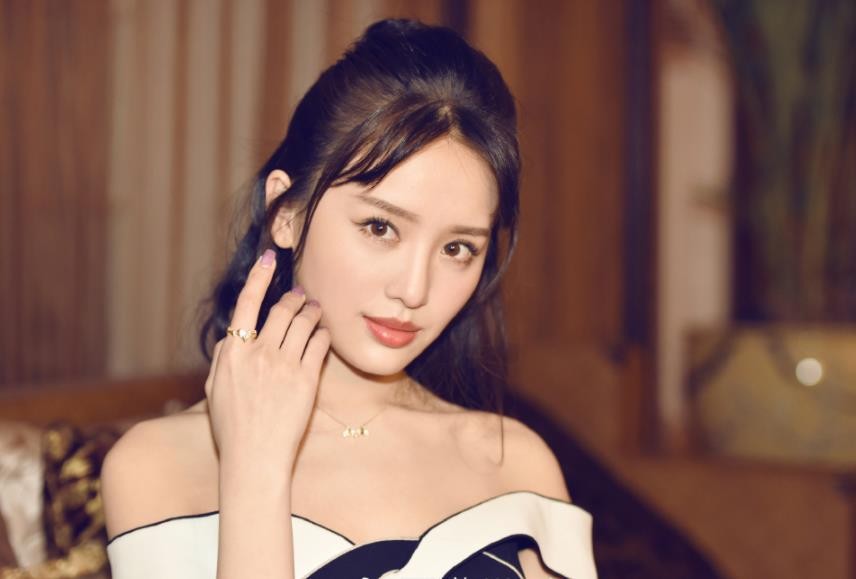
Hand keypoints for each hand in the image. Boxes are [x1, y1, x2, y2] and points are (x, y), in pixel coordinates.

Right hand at [204, 249, 330, 465]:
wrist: (255, 457)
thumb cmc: (232, 427)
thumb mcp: (214, 389)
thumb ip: (222, 358)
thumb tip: (232, 335)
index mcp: (233, 352)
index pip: (247, 303)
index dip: (260, 276)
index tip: (270, 258)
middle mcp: (258, 353)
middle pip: (282, 310)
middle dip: (295, 297)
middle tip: (302, 295)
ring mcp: (284, 365)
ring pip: (304, 323)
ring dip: (312, 311)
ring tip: (315, 310)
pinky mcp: (306, 379)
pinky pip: (319, 344)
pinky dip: (322, 334)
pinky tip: (322, 334)